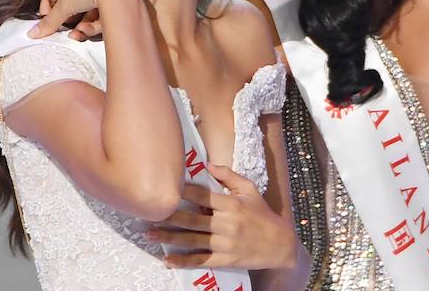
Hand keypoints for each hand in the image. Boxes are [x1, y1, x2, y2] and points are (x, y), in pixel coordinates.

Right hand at [31, 0, 134, 39]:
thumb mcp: (64, 6)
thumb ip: (50, 21)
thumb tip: (34, 33)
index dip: (48, 0)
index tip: (44, 15)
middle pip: (74, 1)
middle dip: (68, 18)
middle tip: (64, 27)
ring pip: (89, 11)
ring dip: (82, 25)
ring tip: (76, 34)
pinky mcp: (116, 0)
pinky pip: (102, 15)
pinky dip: (95, 24)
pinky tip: (88, 31)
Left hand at [148, 163, 298, 270]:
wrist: (280, 244)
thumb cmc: (263, 214)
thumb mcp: (250, 189)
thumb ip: (229, 176)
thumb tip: (208, 166)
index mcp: (231, 204)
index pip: (202, 196)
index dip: (183, 192)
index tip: (165, 187)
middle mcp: (226, 224)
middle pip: (192, 220)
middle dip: (169, 217)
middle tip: (148, 213)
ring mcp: (224, 244)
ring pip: (191, 240)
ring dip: (169, 238)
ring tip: (150, 234)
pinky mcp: (225, 260)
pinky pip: (200, 260)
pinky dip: (183, 262)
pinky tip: (168, 260)